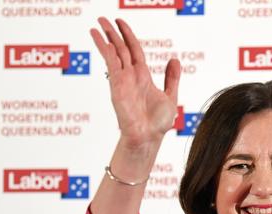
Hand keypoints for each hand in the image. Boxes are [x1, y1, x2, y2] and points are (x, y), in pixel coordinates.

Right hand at [91, 17, 180, 149]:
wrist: (149, 137)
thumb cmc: (157, 123)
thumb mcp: (170, 95)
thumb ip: (172, 78)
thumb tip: (174, 59)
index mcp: (142, 77)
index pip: (133, 50)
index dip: (128, 35)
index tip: (120, 22)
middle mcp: (130, 76)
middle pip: (120, 49)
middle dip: (112, 33)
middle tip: (103, 18)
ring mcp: (122, 80)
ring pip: (113, 54)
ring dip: (105, 39)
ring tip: (97, 25)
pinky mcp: (117, 86)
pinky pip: (112, 64)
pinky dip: (106, 51)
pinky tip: (101, 40)